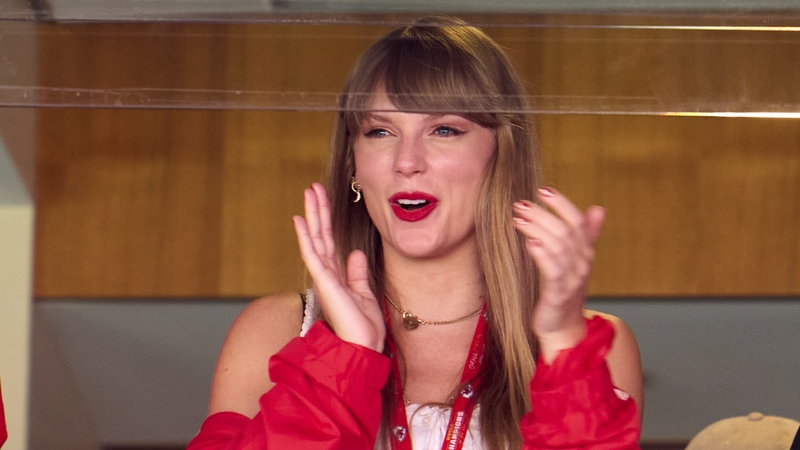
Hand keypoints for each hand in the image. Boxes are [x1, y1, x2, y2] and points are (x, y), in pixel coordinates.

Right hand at [292, 183, 385, 352]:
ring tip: (309, 192)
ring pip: (315, 239)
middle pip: (320, 235)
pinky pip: (312, 254)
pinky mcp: (324, 282)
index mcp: (337, 276)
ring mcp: (324, 277)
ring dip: (312, 215)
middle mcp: (328, 274)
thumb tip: (354, 252)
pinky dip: (305, 236)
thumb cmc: (363, 327)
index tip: (323, 200)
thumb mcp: (364, 293)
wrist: (363, 347)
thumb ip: (357, 273)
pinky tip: (300, 219)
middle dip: (317, 210)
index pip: (330, 241)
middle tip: (313, 187)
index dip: (326, 220)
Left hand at [512, 187, 604, 362]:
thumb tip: (599, 208)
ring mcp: (572, 279)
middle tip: (520, 204)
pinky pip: (553, 270)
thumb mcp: (575, 260)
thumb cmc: (564, 290)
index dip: (562, 204)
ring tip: (517, 219)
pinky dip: (542, 254)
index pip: (578, 221)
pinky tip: (530, 242)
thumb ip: (586, 235)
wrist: (562, 327)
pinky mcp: (558, 294)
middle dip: (543, 214)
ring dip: (537, 229)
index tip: (543, 190)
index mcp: (586, 252)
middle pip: (566, 231)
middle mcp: (582, 263)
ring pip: (558, 247)